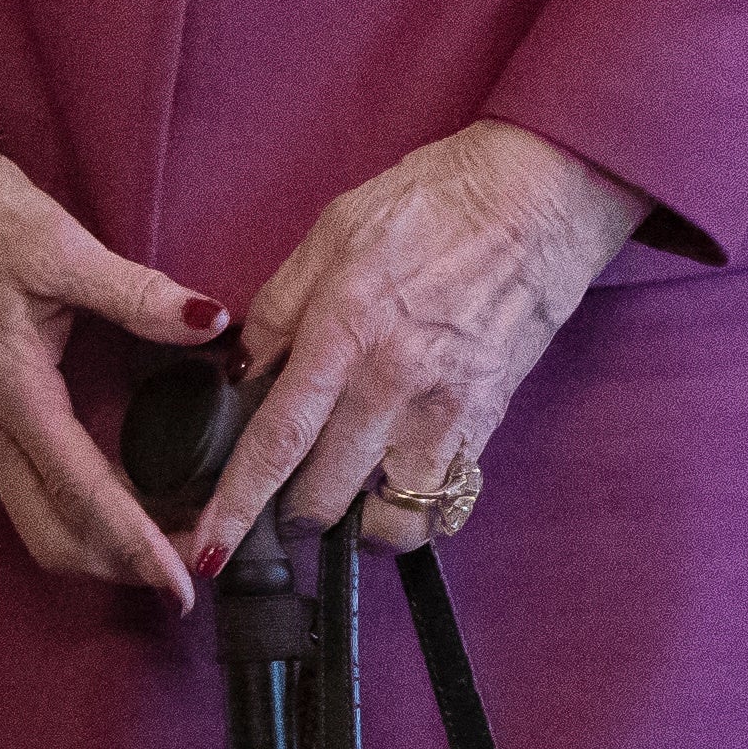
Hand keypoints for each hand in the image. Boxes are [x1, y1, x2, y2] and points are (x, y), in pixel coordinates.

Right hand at [0, 118, 235, 606]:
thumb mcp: (64, 245)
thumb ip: (137, 293)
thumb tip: (211, 322)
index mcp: (8, 388)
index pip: (79, 490)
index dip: (133, 542)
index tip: (180, 582)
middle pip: (51, 533)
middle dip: (119, 564)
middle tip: (191, 569)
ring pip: (38, 523)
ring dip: (100, 547)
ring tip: (170, 544)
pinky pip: (32, 495)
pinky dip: (82, 517)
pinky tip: (129, 505)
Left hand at [203, 123, 647, 564]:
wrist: (536, 200)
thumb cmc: (429, 204)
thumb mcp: (331, 233)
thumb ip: (278, 308)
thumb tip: (239, 372)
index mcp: (344, 329)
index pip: (278, 437)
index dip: (239, 501)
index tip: (210, 548)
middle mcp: (395, 381)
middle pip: (326, 490)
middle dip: (291, 514)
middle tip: (276, 504)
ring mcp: (448, 409)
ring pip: (389, 513)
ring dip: (353, 522)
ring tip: (337, 500)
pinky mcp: (488, 422)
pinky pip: (443, 500)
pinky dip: (410, 510)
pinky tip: (391, 487)